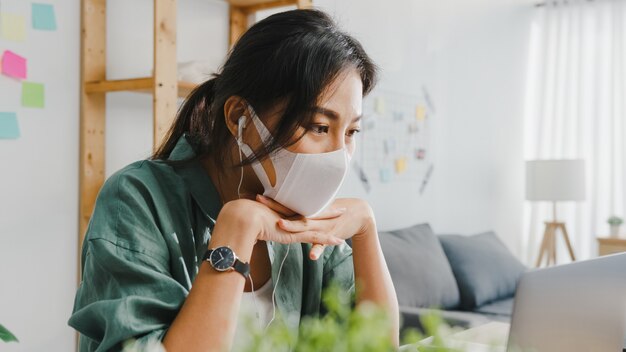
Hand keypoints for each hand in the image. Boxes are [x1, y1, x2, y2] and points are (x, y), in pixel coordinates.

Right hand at [219, 199, 344, 247]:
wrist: (245, 217)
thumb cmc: (245, 218)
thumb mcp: (253, 219)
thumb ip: (258, 221)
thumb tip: (254, 222)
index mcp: (284, 211)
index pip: (302, 207)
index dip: (313, 205)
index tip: (321, 203)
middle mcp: (292, 215)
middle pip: (315, 212)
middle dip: (329, 210)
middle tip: (342, 207)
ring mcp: (296, 224)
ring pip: (320, 223)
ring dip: (333, 221)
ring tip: (346, 218)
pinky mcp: (296, 234)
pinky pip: (316, 238)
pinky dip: (328, 240)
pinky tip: (339, 241)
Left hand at [255, 195, 374, 259]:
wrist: (359, 213)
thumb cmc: (334, 214)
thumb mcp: (316, 214)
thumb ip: (301, 215)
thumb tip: (282, 216)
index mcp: (307, 211)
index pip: (287, 205)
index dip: (272, 201)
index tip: (255, 196)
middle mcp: (312, 216)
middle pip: (291, 212)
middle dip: (275, 208)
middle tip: (259, 201)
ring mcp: (321, 226)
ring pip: (305, 226)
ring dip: (294, 226)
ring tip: (281, 226)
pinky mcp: (331, 235)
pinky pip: (323, 243)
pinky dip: (318, 248)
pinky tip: (312, 256)